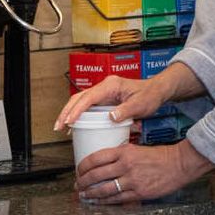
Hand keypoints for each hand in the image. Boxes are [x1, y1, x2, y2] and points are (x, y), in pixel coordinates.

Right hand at [53, 63, 206, 130]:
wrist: (156, 91)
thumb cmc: (149, 96)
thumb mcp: (140, 104)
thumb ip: (126, 110)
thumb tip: (110, 117)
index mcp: (110, 85)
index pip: (88, 97)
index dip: (76, 110)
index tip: (69, 121)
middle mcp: (103, 87)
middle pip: (78, 98)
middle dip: (66, 111)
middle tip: (58, 126)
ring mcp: (102, 93)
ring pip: (80, 101)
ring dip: (69, 113)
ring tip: (61, 128)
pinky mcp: (103, 99)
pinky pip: (86, 106)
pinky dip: (77, 115)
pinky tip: (73, 126)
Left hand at [75, 141, 213, 204]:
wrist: (178, 164)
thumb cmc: (159, 156)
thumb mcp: (136, 149)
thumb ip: (120, 155)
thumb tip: (104, 162)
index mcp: (123, 152)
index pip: (95, 158)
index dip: (83, 166)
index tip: (78, 170)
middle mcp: (125, 165)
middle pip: (96, 174)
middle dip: (83, 181)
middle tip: (77, 185)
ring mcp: (132, 180)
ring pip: (104, 189)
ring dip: (90, 193)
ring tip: (84, 195)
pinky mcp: (139, 193)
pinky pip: (117, 199)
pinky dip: (104, 201)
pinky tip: (97, 201)